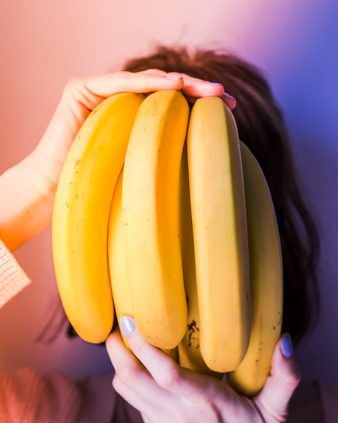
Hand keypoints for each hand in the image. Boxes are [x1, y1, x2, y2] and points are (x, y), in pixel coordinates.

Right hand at [0, 69, 233, 250]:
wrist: (58, 193)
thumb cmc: (99, 188)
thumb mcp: (142, 169)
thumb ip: (163, 155)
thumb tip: (207, 159)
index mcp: (133, 120)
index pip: (170, 107)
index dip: (199, 107)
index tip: (229, 113)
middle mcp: (118, 101)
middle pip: (163, 92)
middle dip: (197, 92)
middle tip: (225, 97)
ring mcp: (99, 92)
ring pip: (146, 83)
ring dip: (180, 84)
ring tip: (209, 91)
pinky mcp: (81, 88)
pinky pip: (120, 83)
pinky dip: (148, 83)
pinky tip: (176, 86)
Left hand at [106, 317, 300, 422]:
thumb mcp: (276, 413)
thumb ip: (284, 377)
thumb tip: (284, 341)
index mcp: (206, 404)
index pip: (166, 374)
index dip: (143, 347)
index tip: (131, 321)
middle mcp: (178, 415)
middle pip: (131, 380)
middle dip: (118, 349)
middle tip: (122, 323)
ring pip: (126, 390)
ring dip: (120, 362)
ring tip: (126, 338)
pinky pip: (134, 401)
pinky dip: (130, 379)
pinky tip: (141, 363)